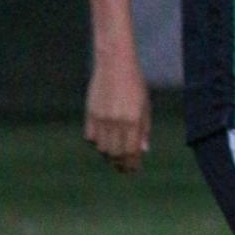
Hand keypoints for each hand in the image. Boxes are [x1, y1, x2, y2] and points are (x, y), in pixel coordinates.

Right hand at [84, 54, 150, 172]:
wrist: (114, 65)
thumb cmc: (134, 84)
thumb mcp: (145, 106)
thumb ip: (144, 129)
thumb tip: (143, 151)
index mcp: (133, 121)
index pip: (132, 152)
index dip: (132, 164)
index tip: (134, 169)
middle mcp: (116, 122)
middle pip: (115, 154)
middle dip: (120, 164)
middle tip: (123, 168)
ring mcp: (101, 119)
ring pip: (102, 148)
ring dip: (108, 155)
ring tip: (114, 156)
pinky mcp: (90, 114)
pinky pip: (90, 137)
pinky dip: (96, 143)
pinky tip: (103, 141)